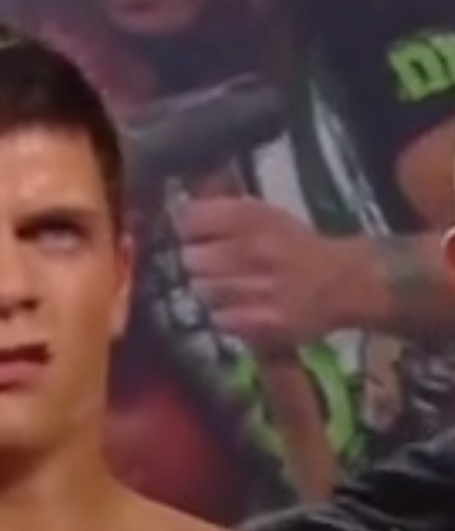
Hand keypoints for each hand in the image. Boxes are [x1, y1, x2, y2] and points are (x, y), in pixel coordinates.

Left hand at [176, 195, 346, 350]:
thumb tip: (183, 208)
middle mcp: (252, 250)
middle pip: (191, 258)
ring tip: (231, 287)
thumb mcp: (267, 216)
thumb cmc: (301, 246)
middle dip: (198, 262)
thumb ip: (224, 210)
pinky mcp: (261, 322)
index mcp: (252, 218)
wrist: (348, 282)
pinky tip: (241, 308)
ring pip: (202, 290)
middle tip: (214, 264)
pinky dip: (225, 315)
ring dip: (211, 290)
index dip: (188, 228)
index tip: (193, 233)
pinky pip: (218, 319)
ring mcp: (256, 289)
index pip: (191, 218)